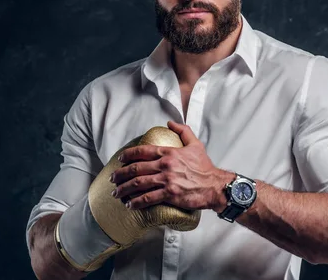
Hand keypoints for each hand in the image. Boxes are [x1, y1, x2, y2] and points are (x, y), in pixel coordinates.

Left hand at [110, 121, 233, 210]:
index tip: (120, 158)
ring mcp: (166, 180)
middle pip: (136, 168)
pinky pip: (148, 198)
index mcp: (169, 153)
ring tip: (116, 193)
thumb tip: (170, 122)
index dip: (128, 154)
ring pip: (139, 184)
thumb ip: (183, 131)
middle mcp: (165, 165)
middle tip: (113, 178)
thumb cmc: (205, 167)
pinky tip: (130, 204)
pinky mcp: (169, 194)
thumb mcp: (196, 144)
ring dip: (124, 188)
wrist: (214, 185)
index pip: (143, 151)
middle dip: (121, 174)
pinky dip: (137, 202)